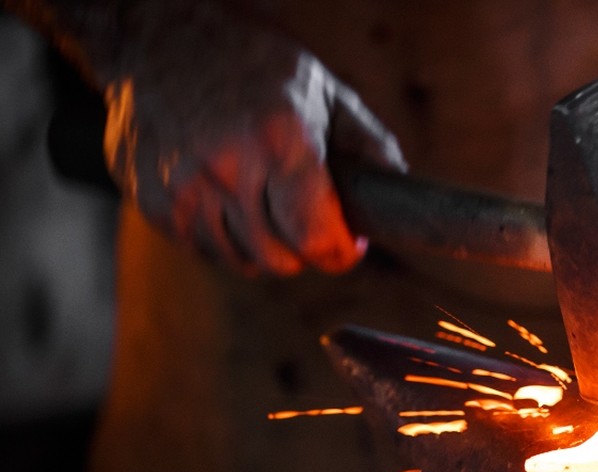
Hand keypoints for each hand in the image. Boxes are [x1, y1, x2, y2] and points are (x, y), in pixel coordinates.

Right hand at [101, 2, 404, 274]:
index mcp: (281, 139)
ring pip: (241, 260)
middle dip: (304, 249)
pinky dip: (222, 239)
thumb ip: (368, 145)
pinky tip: (229, 201)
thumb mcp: (324, 90)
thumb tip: (398, 196)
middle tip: (307, 221)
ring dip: (263, 246)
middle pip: (281, 258)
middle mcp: (228, 167)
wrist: (162, 38)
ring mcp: (184, 187)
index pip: (317, 237)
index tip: (348, 244)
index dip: (340, 252)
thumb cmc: (254, 62)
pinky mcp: (152, 200)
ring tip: (267, 206)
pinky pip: (201, 248)